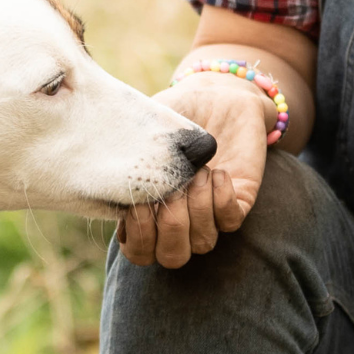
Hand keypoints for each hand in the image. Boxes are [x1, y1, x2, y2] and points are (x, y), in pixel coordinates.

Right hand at [119, 71, 277, 267]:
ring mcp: (208, 216)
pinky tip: (217, 172)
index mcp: (146, 217)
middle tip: (173, 188)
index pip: (139, 254)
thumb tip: (115, 182)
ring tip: (198, 172)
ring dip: (198, 206)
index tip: (138, 202)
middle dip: (172, 225)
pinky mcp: (238, 202)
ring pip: (203, 243)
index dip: (139, 236)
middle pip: (173, 257)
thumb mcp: (140, 136)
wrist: (214, 96)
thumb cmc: (169, 116)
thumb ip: (125, 163)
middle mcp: (177, 224)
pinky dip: (222, 198)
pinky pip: (231, 222)